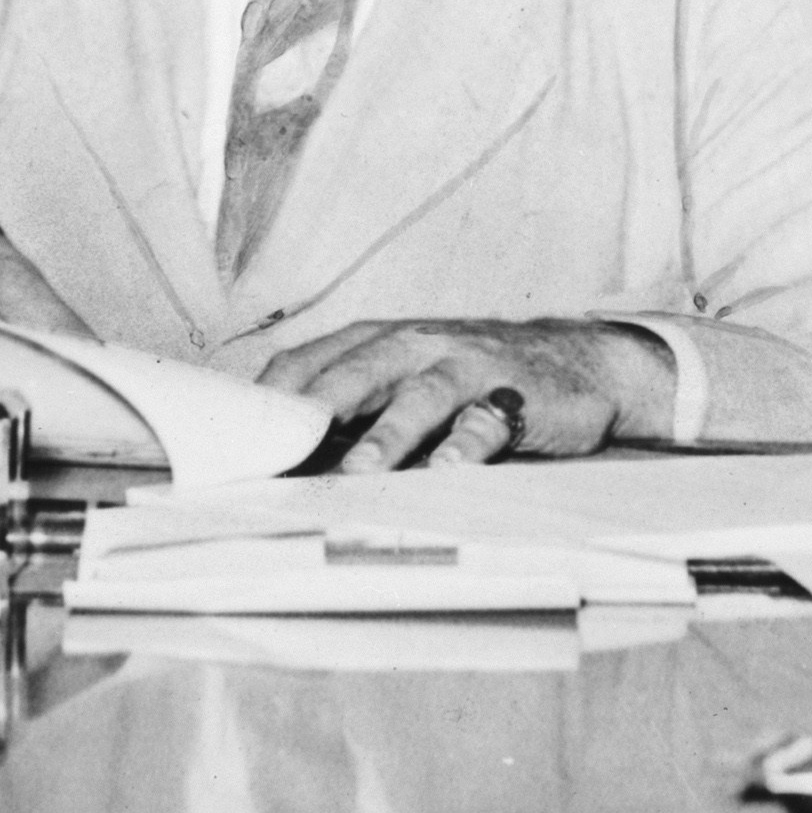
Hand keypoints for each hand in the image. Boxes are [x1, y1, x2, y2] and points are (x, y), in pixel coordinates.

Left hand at [265, 317, 674, 471]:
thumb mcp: (405, 376)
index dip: (270, 397)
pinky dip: (466, 445)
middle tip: (280, 449)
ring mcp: (465, 367)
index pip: (309, 361)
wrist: (577, 360)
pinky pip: (485, 422)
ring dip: (387, 435)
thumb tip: (280, 456)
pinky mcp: (512, 396)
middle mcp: (416, 345)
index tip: (234, 439)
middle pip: (357, 371)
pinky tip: (448, 470)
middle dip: (316, 408)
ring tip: (359, 472)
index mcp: (379, 340)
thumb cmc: (469, 376)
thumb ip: (350, 405)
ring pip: (419, 396)